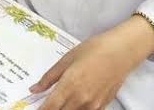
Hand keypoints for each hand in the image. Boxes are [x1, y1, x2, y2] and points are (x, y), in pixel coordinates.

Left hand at [32, 18, 153, 109]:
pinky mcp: (102, 107)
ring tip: (58, 101)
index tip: (32, 108)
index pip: (49, 108)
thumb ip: (50, 77)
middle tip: (45, 104)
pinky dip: (76, 109)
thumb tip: (34, 90)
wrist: (121, 52)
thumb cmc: (93, 49)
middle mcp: (81, 100)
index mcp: (70, 85)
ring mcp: (93, 106)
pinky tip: (73, 102)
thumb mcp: (68, 58)